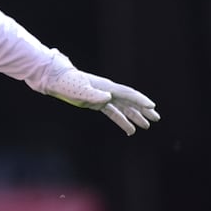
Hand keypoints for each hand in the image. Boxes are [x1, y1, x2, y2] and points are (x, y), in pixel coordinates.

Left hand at [34, 64, 159, 134]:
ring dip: (135, 116)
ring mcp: (102, 96)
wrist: (54, 80)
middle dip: (143, 109)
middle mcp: (107, 91)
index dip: (140, 100)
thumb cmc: (66, 83)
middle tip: (156, 118)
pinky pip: (114, 113)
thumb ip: (93, 94)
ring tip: (146, 126)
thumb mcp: (79, 90)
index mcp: (106, 87)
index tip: (152, 107)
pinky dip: (122, 120)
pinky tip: (129, 130)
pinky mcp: (96, 103)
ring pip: (123, 108)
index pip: (127, 93)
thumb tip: (108, 98)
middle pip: (129, 100)